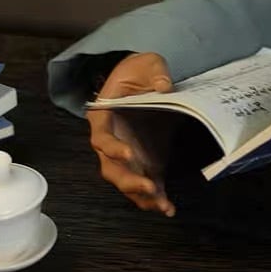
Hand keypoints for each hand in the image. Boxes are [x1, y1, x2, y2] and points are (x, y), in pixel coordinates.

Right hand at [86, 52, 176, 215]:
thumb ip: (155, 72)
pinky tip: (168, 208)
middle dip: (128, 181)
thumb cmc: (138, 71)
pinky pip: (146, 185)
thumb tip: (165, 86)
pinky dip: (155, 199)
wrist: (144, 82)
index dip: (113, 149)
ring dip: (142, 196)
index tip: (129, 154)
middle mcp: (111, 142)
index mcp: (103, 118)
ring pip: (126, 183)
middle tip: (148, 187)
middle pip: (111, 169)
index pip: (102, 138)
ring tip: (161, 205)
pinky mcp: (144, 163)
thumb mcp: (147, 63)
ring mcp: (126, 157)